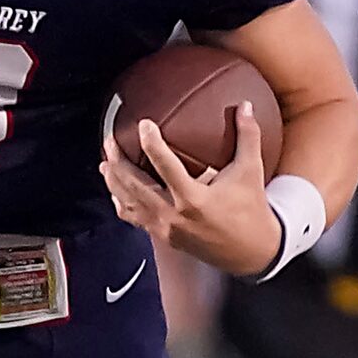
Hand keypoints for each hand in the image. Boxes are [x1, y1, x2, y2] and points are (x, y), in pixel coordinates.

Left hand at [99, 108, 278, 276]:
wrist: (251, 253)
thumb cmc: (251, 211)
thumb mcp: (250, 172)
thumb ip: (248, 136)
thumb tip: (245, 105)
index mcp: (194, 200)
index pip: (166, 167)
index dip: (151, 143)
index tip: (143, 124)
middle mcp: (174, 216)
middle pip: (135, 186)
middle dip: (119, 162)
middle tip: (111, 141)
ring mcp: (165, 228)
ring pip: (129, 203)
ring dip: (114, 182)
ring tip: (106, 162)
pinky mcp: (162, 237)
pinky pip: (134, 219)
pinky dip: (122, 202)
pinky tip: (116, 190)